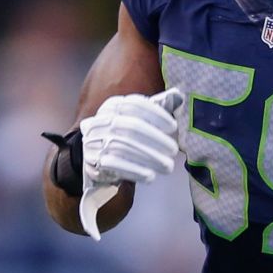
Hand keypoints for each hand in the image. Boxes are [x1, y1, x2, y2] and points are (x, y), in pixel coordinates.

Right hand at [78, 88, 184, 239]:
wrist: (97, 157)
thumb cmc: (124, 135)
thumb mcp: (138, 118)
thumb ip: (157, 107)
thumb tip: (179, 95)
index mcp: (113, 106)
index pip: (134, 105)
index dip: (156, 115)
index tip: (173, 127)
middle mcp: (101, 120)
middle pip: (131, 127)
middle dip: (156, 139)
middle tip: (174, 150)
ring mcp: (94, 141)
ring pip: (124, 147)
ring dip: (149, 157)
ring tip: (168, 166)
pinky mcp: (93, 161)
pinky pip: (115, 165)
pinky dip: (135, 171)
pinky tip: (151, 176)